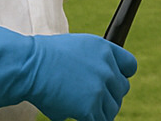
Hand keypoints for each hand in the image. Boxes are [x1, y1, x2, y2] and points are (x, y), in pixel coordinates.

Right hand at [0, 23, 135, 120]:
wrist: (30, 66)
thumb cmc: (45, 57)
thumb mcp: (77, 47)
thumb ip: (94, 61)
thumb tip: (100, 81)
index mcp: (105, 49)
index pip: (130, 66)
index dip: (121, 76)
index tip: (110, 83)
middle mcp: (107, 67)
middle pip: (122, 90)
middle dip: (108, 96)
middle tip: (92, 100)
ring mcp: (100, 88)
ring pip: (112, 108)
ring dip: (99, 111)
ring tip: (82, 109)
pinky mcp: (90, 107)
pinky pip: (99, 120)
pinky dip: (89, 120)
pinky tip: (76, 115)